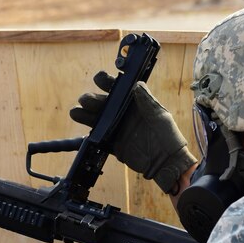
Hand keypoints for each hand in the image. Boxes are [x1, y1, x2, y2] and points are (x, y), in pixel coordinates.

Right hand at [70, 71, 196, 193]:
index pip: (117, 89)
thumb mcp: (159, 116)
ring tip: (75, 112)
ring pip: (97, 119)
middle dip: (92, 99)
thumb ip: (147, 101)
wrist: (166, 162)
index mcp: (134, 103)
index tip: (100, 79)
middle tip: (85, 100)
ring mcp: (117, 128)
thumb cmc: (168, 137)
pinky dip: (91, 134)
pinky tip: (84, 131)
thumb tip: (137, 84)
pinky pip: (99, 137)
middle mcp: (123, 113)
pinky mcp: (113, 144)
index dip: (107, 82)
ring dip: (85, 114)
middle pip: (103, 103)